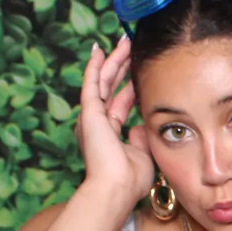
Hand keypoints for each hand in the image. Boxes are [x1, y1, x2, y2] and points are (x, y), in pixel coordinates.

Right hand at [77, 36, 154, 206]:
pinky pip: (92, 84)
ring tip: (122, 41)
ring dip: (113, 60)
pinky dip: (95, 66)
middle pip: (111, 87)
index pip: (120, 102)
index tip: (138, 70)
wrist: (116, 189)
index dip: (129, 86)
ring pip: (103, 81)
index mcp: (109, 133)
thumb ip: (140, 138)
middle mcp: (97, 123)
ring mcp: (92, 117)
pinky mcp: (89, 113)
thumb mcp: (141, 155)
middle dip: (121, 66)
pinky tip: (99, 50)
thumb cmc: (129, 180)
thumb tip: (140, 126)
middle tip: (129, 46)